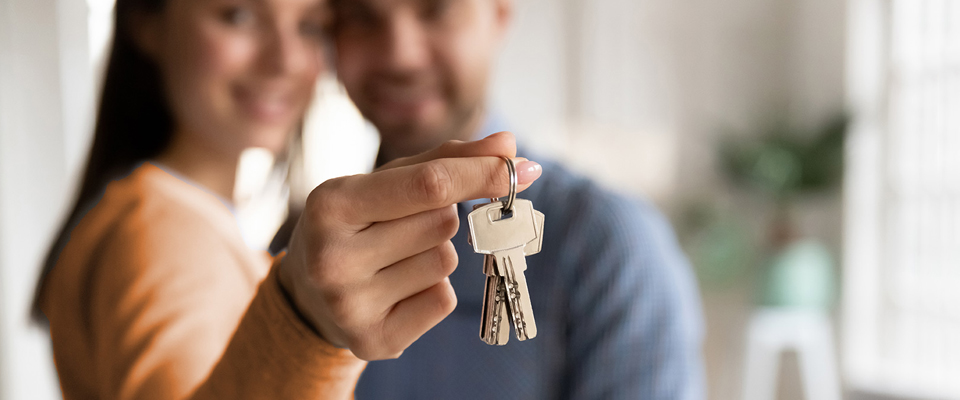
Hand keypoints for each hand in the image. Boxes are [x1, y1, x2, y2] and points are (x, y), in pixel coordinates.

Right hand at [278, 132, 542, 359]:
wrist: (308, 294)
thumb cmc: (359, 223)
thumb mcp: (388, 182)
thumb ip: (446, 160)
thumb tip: (509, 144)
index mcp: (331, 204)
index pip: (429, 184)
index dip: (479, 174)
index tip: (518, 168)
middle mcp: (333, 257)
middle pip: (442, 223)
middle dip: (441, 218)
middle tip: (402, 227)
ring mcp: (349, 305)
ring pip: (445, 263)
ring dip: (435, 255)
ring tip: (394, 261)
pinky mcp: (371, 341)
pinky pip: (442, 302)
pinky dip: (433, 292)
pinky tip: (397, 291)